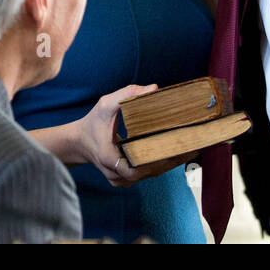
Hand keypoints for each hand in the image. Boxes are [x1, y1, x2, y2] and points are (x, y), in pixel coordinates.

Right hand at [72, 84, 200, 187]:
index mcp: (110, 159)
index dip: (158, 160)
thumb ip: (127, 94)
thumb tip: (153, 88)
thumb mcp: (105, 104)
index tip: (176, 149)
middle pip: (149, 172)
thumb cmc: (92, 123)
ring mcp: (120, 180)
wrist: (78, 143)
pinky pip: (145, 174)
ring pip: (149, 175)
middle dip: (170, 159)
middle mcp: (116, 175)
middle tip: (191, 146)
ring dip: (167, 163)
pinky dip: (159, 165)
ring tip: (188, 150)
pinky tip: (174, 155)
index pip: (138, 168)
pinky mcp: (124, 180)